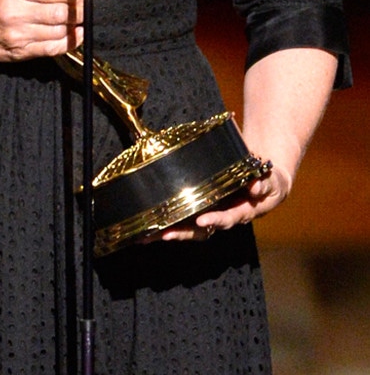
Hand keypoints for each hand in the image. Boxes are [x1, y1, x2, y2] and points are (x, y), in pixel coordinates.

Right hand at [0, 0, 82, 62]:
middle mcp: (15, 14)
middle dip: (79, 11)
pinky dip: (67, 43)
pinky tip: (74, 35)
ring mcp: (17, 36)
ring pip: (58, 32)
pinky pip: (50, 49)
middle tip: (87, 6)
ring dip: (75, 26)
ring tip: (82, 19)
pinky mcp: (17, 53)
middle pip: (59, 14)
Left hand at [150, 164, 291, 242]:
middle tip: (164, 234)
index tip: (203, 220)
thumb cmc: (267, 182)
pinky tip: (147, 226)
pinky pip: (183, 218)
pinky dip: (167, 223)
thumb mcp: (271, 181)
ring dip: (169, 232)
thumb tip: (255, 188)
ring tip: (147, 236)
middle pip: (201, 230)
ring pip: (188, 228)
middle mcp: (223, 217)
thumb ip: (264, 183)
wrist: (264, 183)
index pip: (227, 218)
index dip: (215, 220)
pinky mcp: (201, 209)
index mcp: (241, 212)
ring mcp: (211, 214)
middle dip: (182, 233)